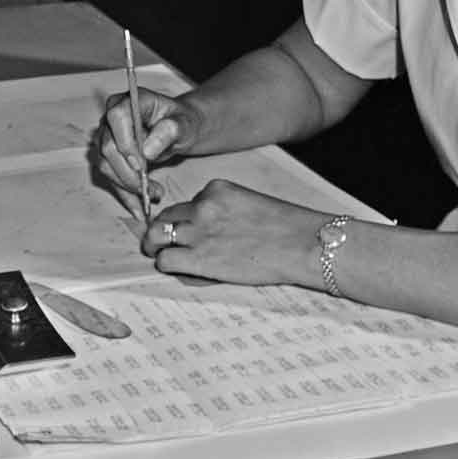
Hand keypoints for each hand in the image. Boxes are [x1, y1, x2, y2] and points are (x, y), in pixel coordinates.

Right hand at [95, 86, 201, 214]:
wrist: (178, 130)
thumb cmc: (181, 121)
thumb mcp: (184, 124)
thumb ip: (169, 131)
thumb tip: (148, 149)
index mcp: (129, 101)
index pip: (117, 118)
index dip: (126, 143)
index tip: (142, 164)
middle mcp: (111, 118)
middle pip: (108, 147)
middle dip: (129, 173)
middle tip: (152, 189)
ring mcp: (107, 137)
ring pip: (106, 166)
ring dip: (128, 187)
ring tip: (155, 194)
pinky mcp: (109, 156)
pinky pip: (110, 178)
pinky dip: (125, 195)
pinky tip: (139, 207)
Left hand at [140, 179, 325, 288]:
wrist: (302, 244)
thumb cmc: (284, 227)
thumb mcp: (248, 203)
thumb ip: (222, 209)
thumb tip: (205, 227)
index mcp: (215, 189)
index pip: (185, 203)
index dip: (183, 219)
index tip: (189, 231)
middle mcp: (202, 206)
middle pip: (164, 217)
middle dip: (161, 230)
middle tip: (163, 243)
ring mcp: (198, 231)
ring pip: (155, 236)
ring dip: (156, 247)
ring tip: (162, 256)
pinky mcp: (199, 258)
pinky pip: (165, 260)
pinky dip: (167, 265)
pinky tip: (180, 269)